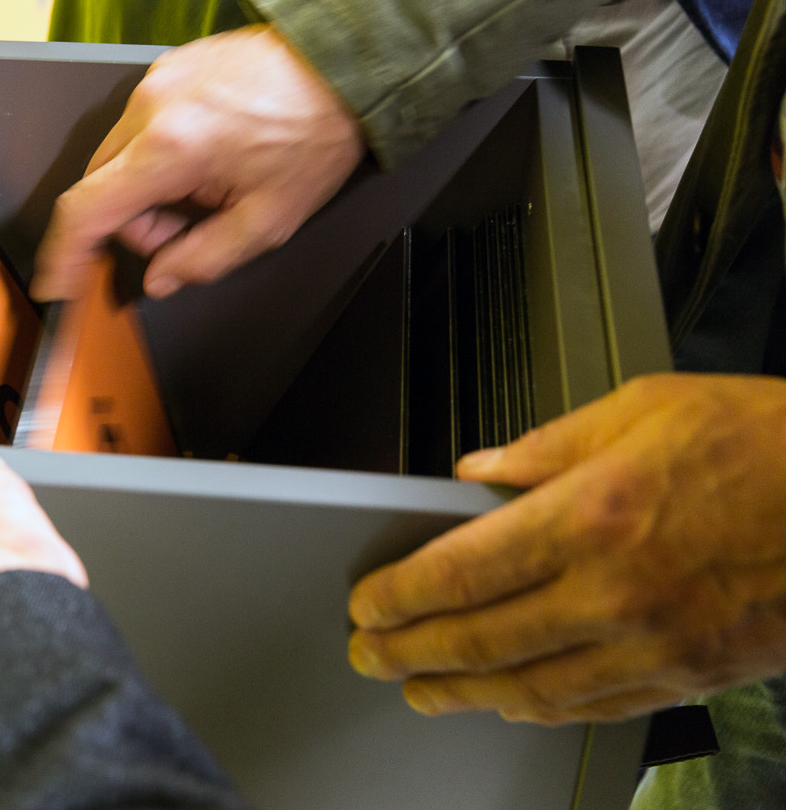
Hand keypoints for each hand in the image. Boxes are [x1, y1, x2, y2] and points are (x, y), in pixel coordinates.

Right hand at [30, 23, 363, 301]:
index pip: (88, 209)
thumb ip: (204, 259)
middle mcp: (151, 107)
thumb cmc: (314, 131)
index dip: (65, 254)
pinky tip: (209, 154)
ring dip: (149, 187)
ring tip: (209, 184)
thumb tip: (162, 278)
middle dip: (134, 222)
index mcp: (171, 147)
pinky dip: (162, 154)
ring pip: (118, 157)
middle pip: (101, 186)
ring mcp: (155, 81)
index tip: (56, 281)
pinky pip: (139, 126)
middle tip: (188, 228)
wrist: (339, 63)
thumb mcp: (269, 218)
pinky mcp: (166, 68)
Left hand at [346, 373, 785, 724]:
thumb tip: (478, 473)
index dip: (398, 596)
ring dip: (462, 692)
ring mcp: (655, 644)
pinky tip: (509, 699)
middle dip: (408, 653)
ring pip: (530, 686)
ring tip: (420, 689)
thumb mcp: (644, 406)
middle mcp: (616, 591)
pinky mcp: (692, 675)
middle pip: (479, 639)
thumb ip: (544, 446)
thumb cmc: (769, 442)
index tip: (367, 604)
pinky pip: (593, 705)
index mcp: (592, 515)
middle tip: (368, 655)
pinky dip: (537, 706)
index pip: (460, 572)